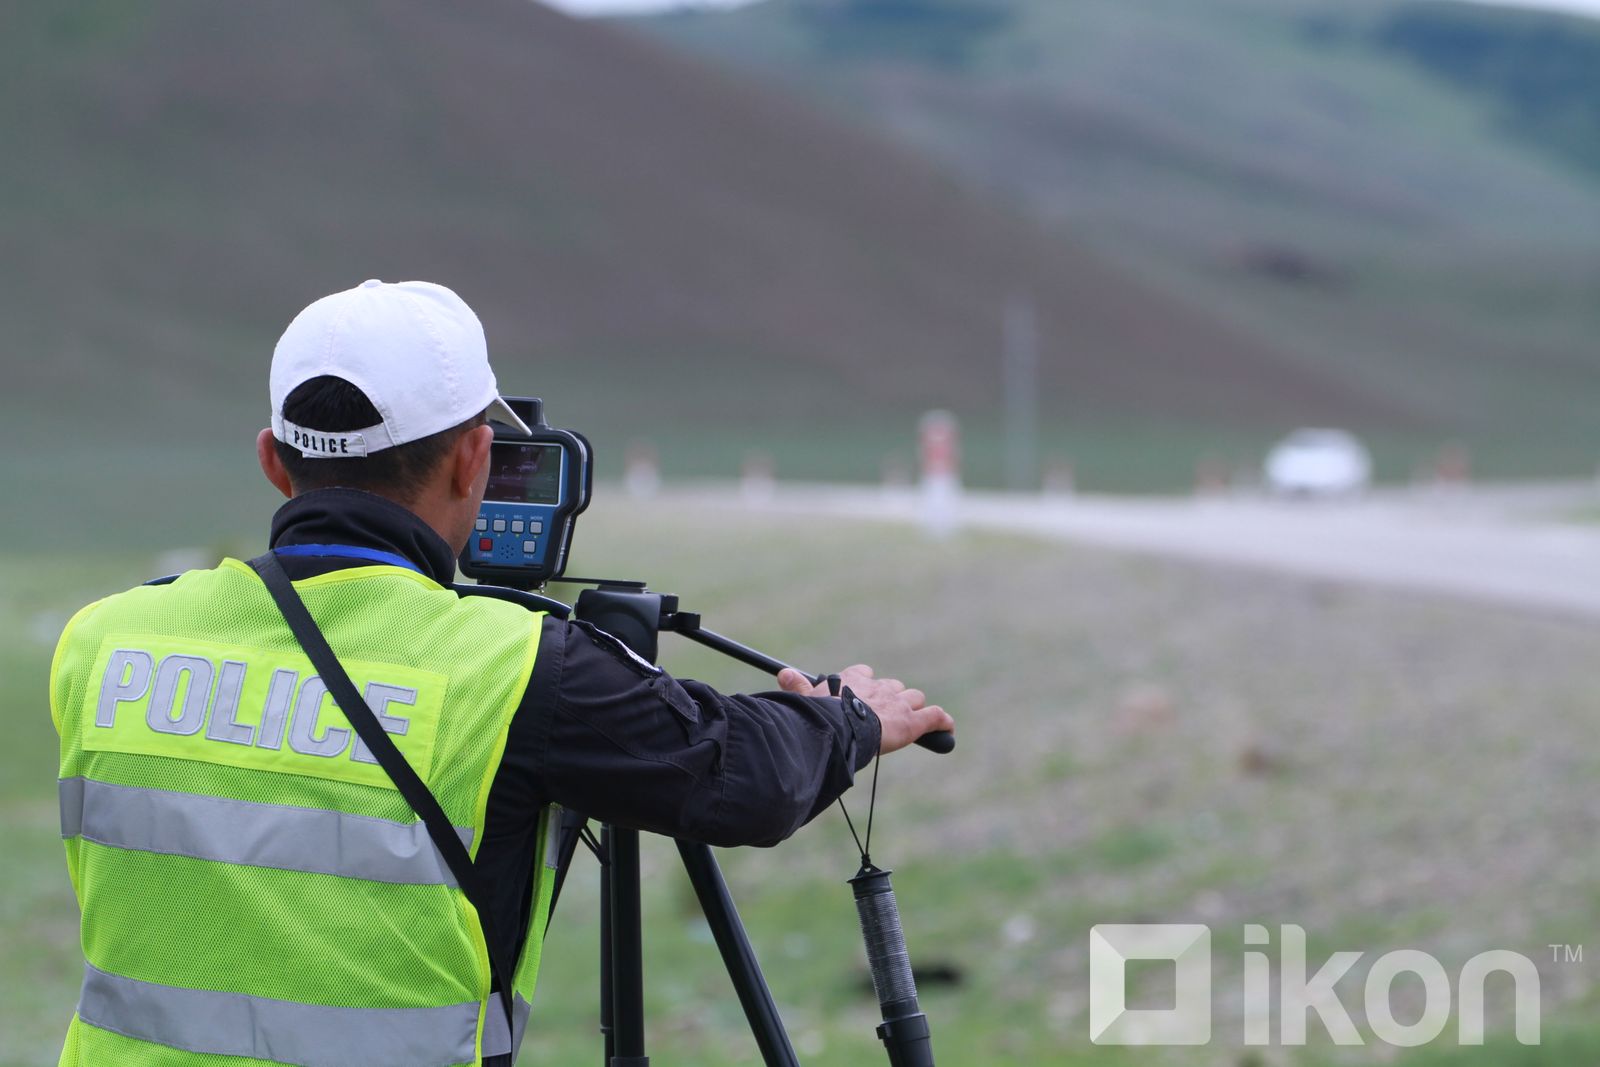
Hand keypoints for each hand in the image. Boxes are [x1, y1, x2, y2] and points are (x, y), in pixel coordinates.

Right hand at [777, 664, 953, 754]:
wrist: (840, 727)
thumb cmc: (818, 715)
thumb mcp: (805, 700)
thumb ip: (797, 688)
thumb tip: (783, 673)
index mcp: (853, 680)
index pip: (863, 673)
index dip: (866, 683)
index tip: (861, 692)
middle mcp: (878, 687)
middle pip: (893, 686)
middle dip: (892, 697)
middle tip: (885, 713)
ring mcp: (898, 703)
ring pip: (913, 698)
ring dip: (913, 707)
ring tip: (909, 719)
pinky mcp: (912, 721)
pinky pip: (935, 717)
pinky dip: (941, 722)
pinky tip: (946, 727)